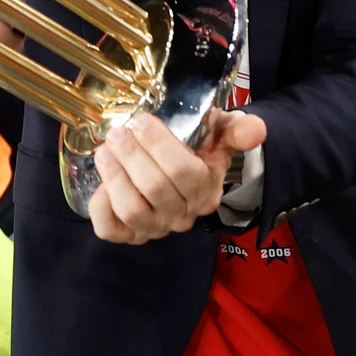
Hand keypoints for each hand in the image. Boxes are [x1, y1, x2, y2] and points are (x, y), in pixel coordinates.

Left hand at [88, 110, 267, 244]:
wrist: (181, 171)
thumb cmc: (198, 148)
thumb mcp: (221, 134)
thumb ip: (238, 131)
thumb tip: (255, 130)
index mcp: (206, 191)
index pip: (185, 173)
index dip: (160, 146)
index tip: (141, 121)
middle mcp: (182, 215)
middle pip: (156, 190)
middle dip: (132, 156)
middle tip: (119, 132)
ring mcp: (155, 228)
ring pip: (133, 211)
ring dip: (114, 178)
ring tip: (106, 151)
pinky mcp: (128, 234)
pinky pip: (110, 230)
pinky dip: (101, 209)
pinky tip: (100, 185)